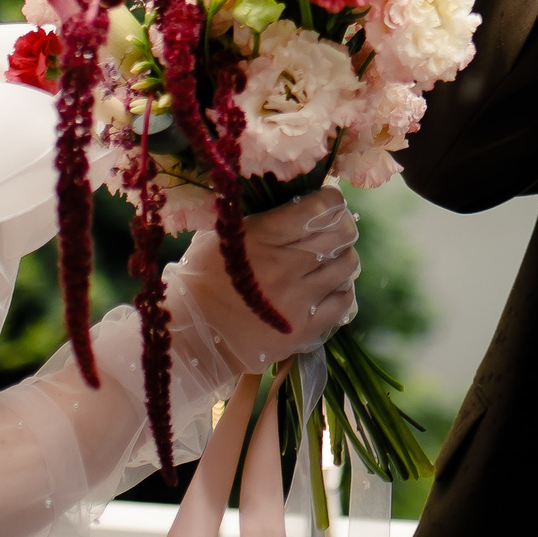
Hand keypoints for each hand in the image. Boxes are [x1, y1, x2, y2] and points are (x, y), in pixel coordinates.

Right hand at [165, 189, 359, 374]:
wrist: (189, 336)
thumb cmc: (200, 279)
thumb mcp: (220, 234)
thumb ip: (259, 217)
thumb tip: (297, 201)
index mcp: (264, 236)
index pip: (321, 207)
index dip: (331, 200)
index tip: (327, 203)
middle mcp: (286, 265)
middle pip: (342, 234)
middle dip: (341, 226)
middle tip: (332, 230)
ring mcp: (299, 299)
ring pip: (348, 265)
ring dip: (342, 258)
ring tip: (327, 261)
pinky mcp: (306, 329)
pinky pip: (345, 300)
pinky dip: (341, 290)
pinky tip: (327, 288)